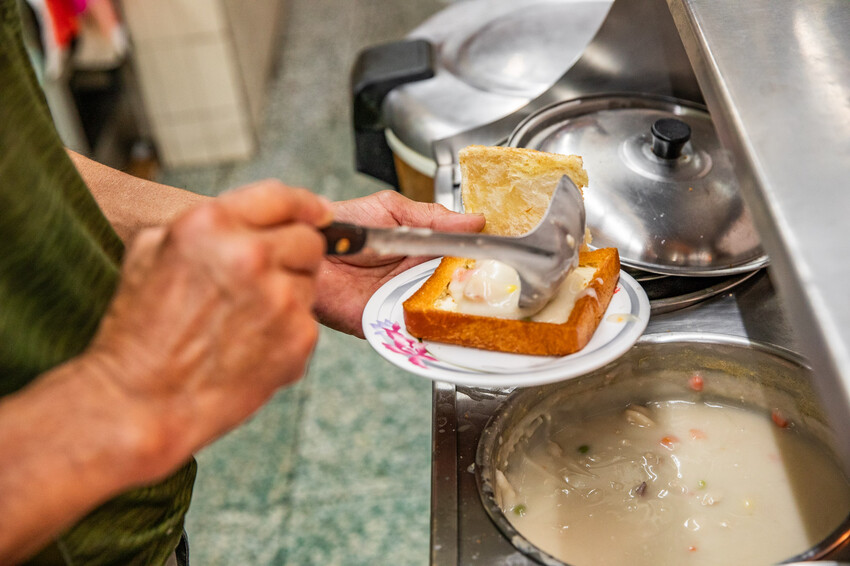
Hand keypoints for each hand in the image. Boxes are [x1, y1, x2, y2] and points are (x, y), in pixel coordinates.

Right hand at [86, 180, 332, 477]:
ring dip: (289, 294)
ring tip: (244, 320)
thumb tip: (248, 218)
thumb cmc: (139, 331)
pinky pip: (308, 320)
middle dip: (294, 256)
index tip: (318, 214)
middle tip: (265, 282)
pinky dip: (288, 331)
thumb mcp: (152, 252)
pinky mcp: (299, 336)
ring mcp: (280, 297)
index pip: (283, 197)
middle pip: (308, 241)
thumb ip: (205, 225)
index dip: (305, 206)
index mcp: (211, 224)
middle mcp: (251, 254)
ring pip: (310, 281)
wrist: (141, 401)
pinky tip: (251, 346)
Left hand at [315, 190, 484, 336]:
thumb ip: (432, 217)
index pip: (462, 257)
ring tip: (470, 296)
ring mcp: (405, 301)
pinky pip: (414, 330)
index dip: (481, 259)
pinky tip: (442, 320)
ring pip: (442, 311)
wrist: (309, 249)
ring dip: (456, 307)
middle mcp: (418, 277)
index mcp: (423, 249)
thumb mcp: (392, 209)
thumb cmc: (345, 225)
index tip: (500, 257)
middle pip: (458, 288)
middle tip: (490, 279)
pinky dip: (429, 329)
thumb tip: (475, 221)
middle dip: (474, 286)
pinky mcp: (387, 322)